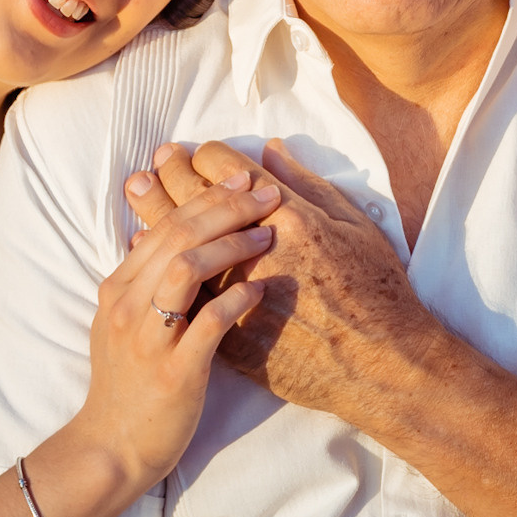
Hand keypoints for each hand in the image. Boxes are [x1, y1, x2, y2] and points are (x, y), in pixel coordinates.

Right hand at [72, 168, 277, 485]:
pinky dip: (236, 300)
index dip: (206, 196)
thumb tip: (151, 235)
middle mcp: (129, 305)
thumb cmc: (129, 385)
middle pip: (178, 235)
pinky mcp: (174, 372)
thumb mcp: (125, 325)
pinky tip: (260, 289)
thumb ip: (142, 282)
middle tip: (266, 194)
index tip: (242, 179)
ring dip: (231, 244)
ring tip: (267, 235)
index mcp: (118, 288)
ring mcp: (149, 338)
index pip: (164, 224)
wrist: (114, 447)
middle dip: (226, 207)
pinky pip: (208, 323)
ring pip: (186, 268)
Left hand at [124, 140, 440, 425]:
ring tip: (137, 190)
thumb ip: (307, 185)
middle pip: (195, 200)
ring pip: (177, 245)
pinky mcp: (227, 334)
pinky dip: (157, 267)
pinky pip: (179, 293)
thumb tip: (270, 150)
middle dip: (171, 173)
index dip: (205, 155)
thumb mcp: (356, 225)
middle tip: (157, 160)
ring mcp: (236, 296)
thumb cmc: (377, 292)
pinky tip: (143, 248)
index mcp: (290, 218)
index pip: (228, 170)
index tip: (195, 151)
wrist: (378, 367)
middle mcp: (256, 253)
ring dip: (153, 212)